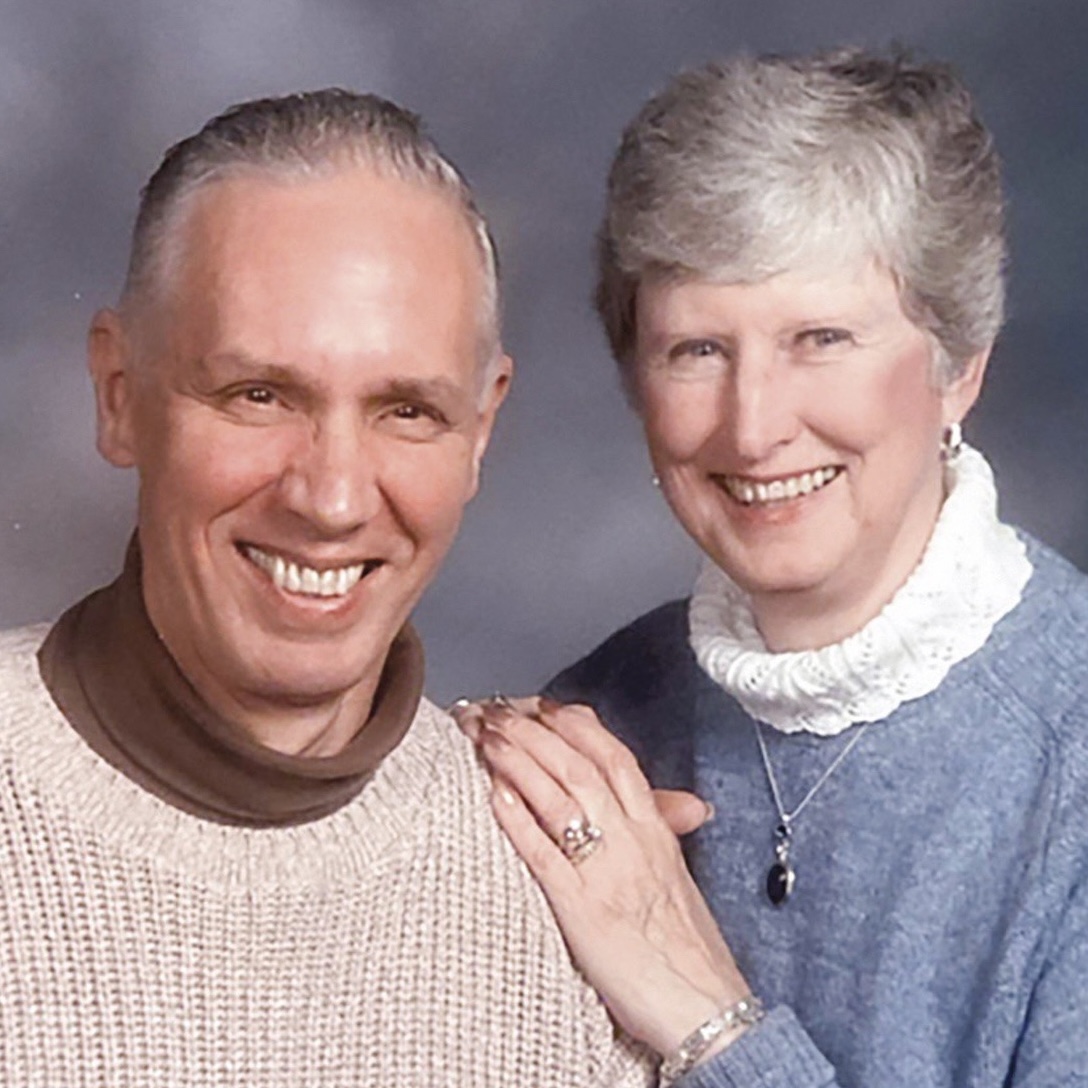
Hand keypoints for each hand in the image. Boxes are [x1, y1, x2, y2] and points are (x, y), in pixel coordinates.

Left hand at [451, 695, 751, 1059]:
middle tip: (502, 710)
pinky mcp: (582, 908)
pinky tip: (494, 795)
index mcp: (655, 830)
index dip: (577, 726)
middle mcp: (633, 839)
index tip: (544, 705)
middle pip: (582, 765)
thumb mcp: (676, 876)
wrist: (704, 1005)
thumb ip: (665, 831)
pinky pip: (546, 854)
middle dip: (539, 732)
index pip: (616, 758)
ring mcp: (607, 870)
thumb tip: (682, 803)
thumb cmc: (685, 946)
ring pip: (563, 796)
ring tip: (488, 737)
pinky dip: (519, 820)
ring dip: (522, 761)